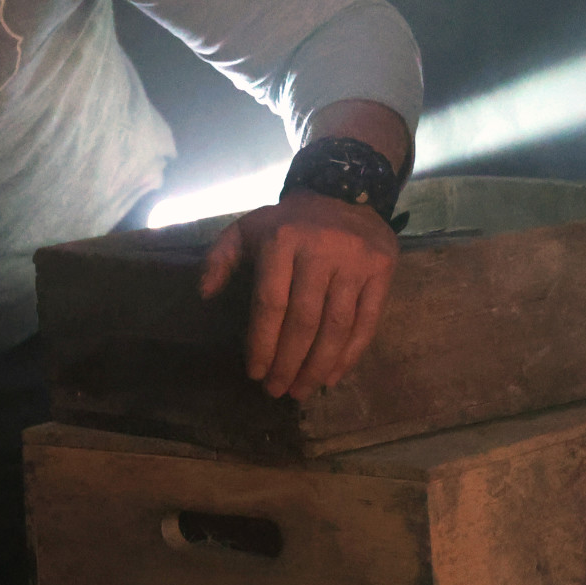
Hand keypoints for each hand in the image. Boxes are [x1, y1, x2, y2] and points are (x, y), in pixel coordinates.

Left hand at [199, 189, 399, 399]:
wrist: (344, 194)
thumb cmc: (287, 223)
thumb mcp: (246, 229)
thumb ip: (220, 259)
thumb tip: (203, 294)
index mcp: (282, 241)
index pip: (270, 303)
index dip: (262, 342)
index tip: (254, 372)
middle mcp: (321, 251)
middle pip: (304, 320)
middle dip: (288, 362)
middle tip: (277, 390)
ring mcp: (355, 263)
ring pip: (336, 327)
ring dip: (318, 366)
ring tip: (302, 390)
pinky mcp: (382, 272)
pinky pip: (367, 323)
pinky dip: (350, 355)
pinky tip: (333, 376)